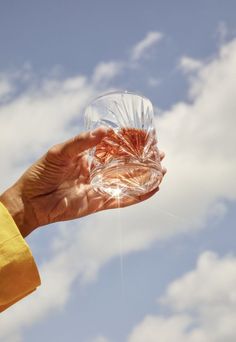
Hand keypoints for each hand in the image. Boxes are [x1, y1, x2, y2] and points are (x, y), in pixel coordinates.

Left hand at [0, 128, 165, 236]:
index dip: (130, 140)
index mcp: (88, 155)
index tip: (146, 135)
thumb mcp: (59, 152)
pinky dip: (139, 196)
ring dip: (146, 175)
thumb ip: (81, 143)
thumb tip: (105, 131)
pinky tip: (153, 189)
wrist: (31, 201)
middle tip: (159, 151)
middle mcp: (97, 170)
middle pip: (126, 163)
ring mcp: (100, 187)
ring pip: (128, 181)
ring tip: (162, 168)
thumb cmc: (41, 173)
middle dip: (143, 157)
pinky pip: (123, 200)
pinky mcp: (100, 203)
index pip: (115, 146)